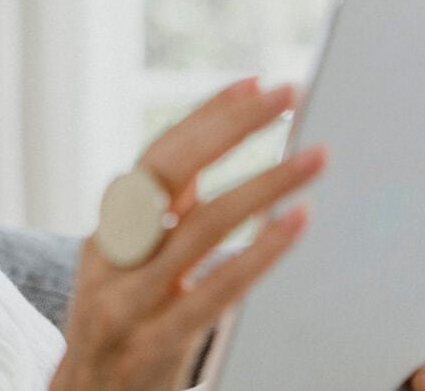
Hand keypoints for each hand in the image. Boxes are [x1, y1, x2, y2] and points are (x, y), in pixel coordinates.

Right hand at [49, 77, 326, 390]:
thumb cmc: (121, 322)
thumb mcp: (126, 262)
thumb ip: (162, 215)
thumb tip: (215, 148)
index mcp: (109, 227)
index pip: (158, 155)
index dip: (204, 117)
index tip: (252, 84)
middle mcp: (112, 253)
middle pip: (171, 172)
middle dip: (232, 127)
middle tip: (288, 95)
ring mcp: (129, 297)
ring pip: (201, 225)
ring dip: (264, 182)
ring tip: (316, 157)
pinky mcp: (155, 339)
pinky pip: (215, 289)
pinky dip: (260, 251)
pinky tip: (297, 222)